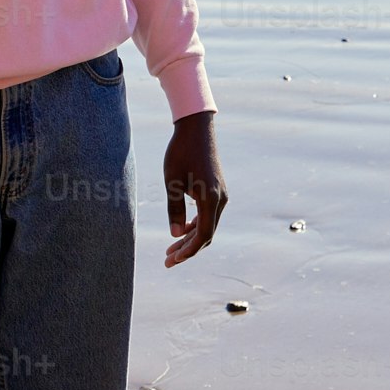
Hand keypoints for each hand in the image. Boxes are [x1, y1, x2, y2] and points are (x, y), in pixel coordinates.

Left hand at [162, 111, 226, 266]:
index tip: (173, 259)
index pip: (203, 235)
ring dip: (190, 239)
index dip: (188, 251)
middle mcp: (220, 200)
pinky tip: (181, 231)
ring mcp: (221, 195)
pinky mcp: (217, 190)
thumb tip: (175, 235)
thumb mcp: (172, 181)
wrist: (197, 129)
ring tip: (171, 250)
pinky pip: (209, 215)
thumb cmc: (181, 152)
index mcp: (210, 199)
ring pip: (208, 225)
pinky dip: (196, 226)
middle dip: (187, 250)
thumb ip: (174, 209)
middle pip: (206, 234)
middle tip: (167, 261)